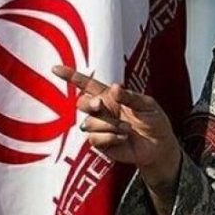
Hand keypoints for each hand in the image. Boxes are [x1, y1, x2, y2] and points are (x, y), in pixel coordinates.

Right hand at [52, 65, 181, 192]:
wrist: (159, 145)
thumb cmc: (154, 121)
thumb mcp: (147, 105)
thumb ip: (130, 97)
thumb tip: (114, 87)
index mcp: (110, 97)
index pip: (87, 85)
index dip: (71, 76)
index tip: (55, 69)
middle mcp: (102, 111)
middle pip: (82, 103)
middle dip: (89, 103)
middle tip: (100, 105)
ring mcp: (100, 127)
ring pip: (89, 123)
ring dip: (109, 125)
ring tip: (127, 129)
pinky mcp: (100, 144)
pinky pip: (94, 138)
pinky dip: (110, 137)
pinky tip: (123, 138)